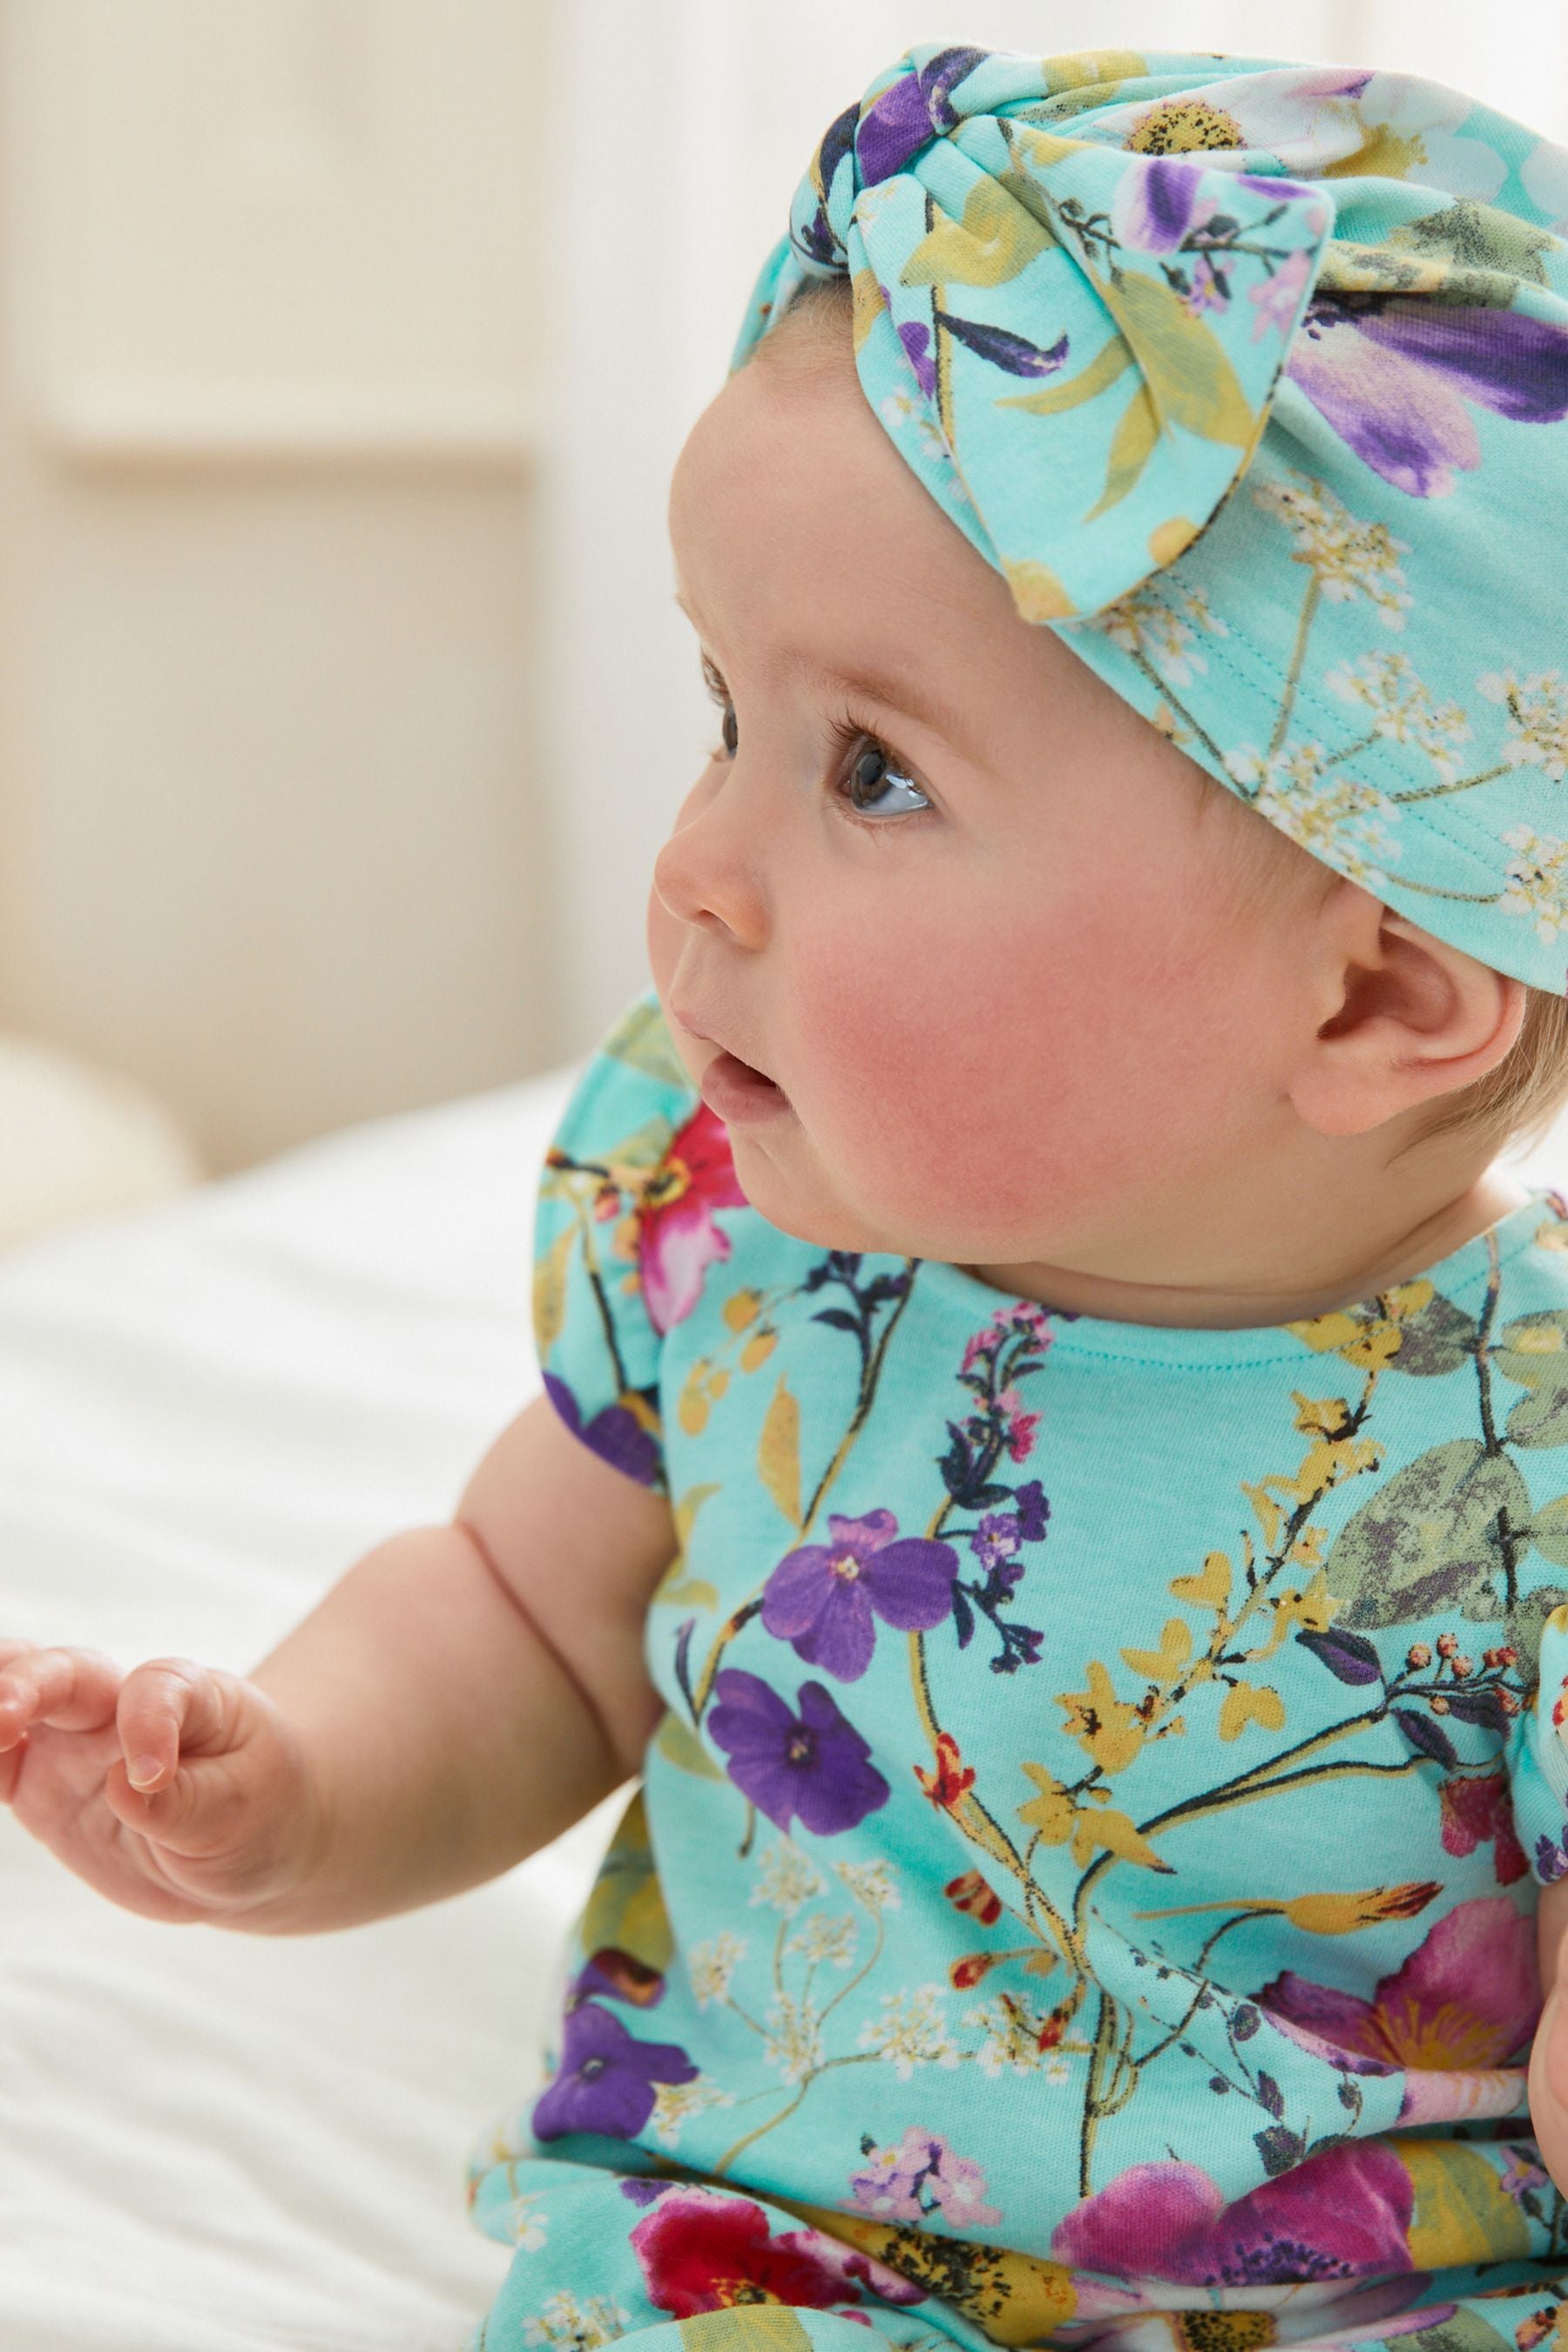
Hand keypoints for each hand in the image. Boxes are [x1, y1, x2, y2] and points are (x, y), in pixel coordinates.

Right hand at [0, 1641, 327, 1925]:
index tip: (150, 1777)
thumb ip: (187, 1803)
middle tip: (4, 1717)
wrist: (246, 1839)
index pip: (157, 1690)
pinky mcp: (39, 1782)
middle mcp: (120, 1706)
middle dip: (26, 1684)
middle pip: (66, 1672)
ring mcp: (73, 1742)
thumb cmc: (258, 1805)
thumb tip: (128, 1788)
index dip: (148, 1725)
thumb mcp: (245, 1810)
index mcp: (188, 1696)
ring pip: (17, 1696)